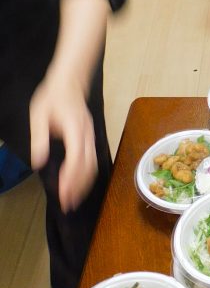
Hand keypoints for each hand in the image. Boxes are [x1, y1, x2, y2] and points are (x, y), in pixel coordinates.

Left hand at [30, 71, 96, 211]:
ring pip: (93, 165)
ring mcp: (91, 137)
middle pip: (88, 165)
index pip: (76, 158)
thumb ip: (39, 138)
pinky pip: (92, 160)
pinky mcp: (90, 139)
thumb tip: (38, 163)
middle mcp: (86, 135)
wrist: (70, 83)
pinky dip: (87, 176)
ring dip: (84, 184)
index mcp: (74, 128)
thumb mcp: (38, 115)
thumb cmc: (53, 98)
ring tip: (73, 199)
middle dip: (78, 187)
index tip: (62, 194)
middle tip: (66, 204)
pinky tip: (78, 184)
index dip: (71, 178)